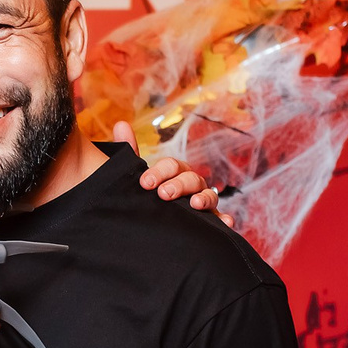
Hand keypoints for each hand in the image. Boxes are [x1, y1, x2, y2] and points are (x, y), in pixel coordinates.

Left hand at [112, 121, 233, 226]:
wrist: (152, 223)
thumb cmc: (150, 195)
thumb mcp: (139, 176)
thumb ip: (131, 152)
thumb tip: (121, 124)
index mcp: (176, 173)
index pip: (171, 166)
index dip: (159, 172)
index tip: (145, 183)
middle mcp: (192, 185)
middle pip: (191, 179)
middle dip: (178, 185)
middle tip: (163, 194)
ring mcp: (203, 202)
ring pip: (209, 195)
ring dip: (204, 198)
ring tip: (195, 204)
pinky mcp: (210, 222)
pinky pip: (220, 220)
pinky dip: (225, 220)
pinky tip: (226, 222)